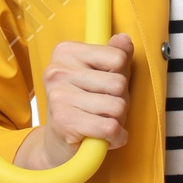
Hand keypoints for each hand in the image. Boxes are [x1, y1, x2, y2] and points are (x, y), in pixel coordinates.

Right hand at [12, 34, 132, 182]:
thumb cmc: (83, 104)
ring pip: (118, 107)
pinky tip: (104, 137)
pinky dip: (116, 137)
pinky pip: (110, 128)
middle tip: (103, 108)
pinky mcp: (64, 121)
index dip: (121, 75)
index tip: (104, 85)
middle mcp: (58, 70)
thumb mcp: (100, 74)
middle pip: (119, 83)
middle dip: (121, 101)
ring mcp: (58, 96)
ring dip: (118, 120)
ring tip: (101, 121)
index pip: (118, 57)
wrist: (57, 142)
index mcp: (66, 52)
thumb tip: (124, 39)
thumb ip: (115, 55)